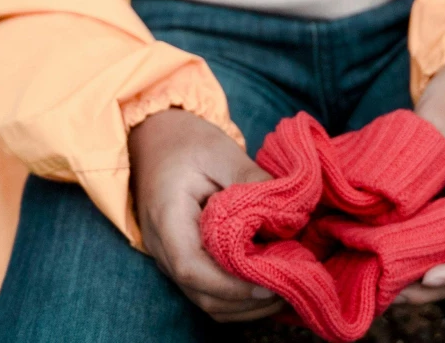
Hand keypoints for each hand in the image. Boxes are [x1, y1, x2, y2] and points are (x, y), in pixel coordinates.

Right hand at [128, 107, 284, 321]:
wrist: (155, 139)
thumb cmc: (186, 142)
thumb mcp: (220, 151)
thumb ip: (250, 179)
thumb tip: (288, 211)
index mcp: (167, 217)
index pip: (191, 266)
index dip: (230, 284)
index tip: (268, 283)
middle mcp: (162, 247)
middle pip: (201, 293)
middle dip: (246, 301)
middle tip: (289, 288)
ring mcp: (169, 257)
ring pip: (206, 300)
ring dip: (244, 305)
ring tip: (283, 291)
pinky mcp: (182, 259)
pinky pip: (207, 291)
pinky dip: (236, 297)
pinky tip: (265, 284)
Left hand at [397, 50, 444, 304]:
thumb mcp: (434, 119)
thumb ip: (412, 155)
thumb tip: (377, 194)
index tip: (428, 278)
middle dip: (430, 288)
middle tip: (388, 294)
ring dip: (417, 276)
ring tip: (378, 285)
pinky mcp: (443, 202)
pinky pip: (431, 237)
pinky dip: (409, 254)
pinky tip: (378, 258)